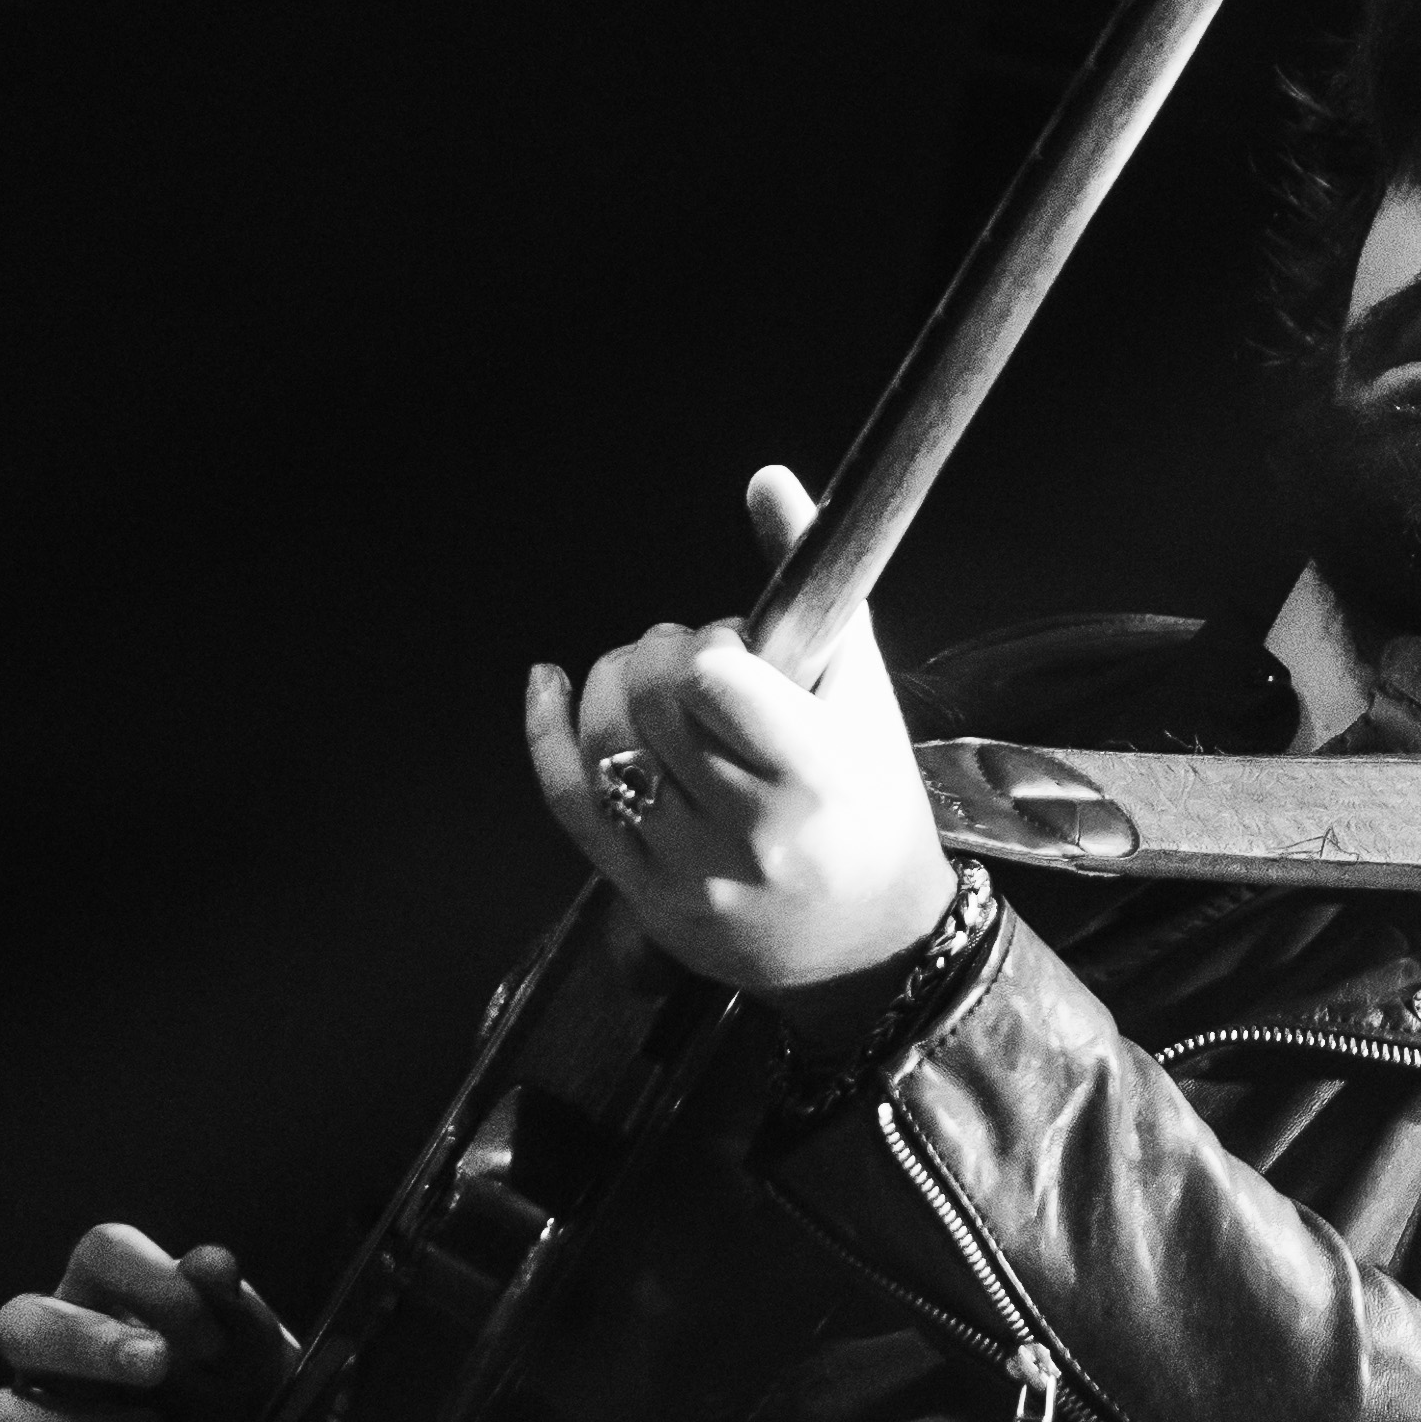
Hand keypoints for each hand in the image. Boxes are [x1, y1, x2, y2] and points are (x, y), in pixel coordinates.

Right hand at [0, 1222, 293, 1421]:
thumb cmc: (236, 1387)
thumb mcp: (249, 1347)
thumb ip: (231, 1305)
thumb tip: (213, 1264)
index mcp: (107, 1293)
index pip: (99, 1253)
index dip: (150, 1282)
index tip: (212, 1335)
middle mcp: (58, 1352)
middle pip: (18, 1322)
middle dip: (85, 1342)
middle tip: (157, 1364)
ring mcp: (43, 1420)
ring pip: (3, 1416)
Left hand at [520, 465, 949, 992]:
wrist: (873, 943)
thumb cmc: (873, 803)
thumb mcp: (865, 693)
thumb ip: (816, 586)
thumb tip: (766, 478)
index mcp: (815, 776)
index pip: (715, 681)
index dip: (711, 646)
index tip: (738, 653)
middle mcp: (748, 832)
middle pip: (652, 705)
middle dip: (660, 656)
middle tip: (692, 664)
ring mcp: (687, 872)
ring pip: (605, 746)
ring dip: (613, 684)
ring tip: (649, 682)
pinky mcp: (641, 896)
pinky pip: (566, 800)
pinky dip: (547, 730)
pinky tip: (550, 688)